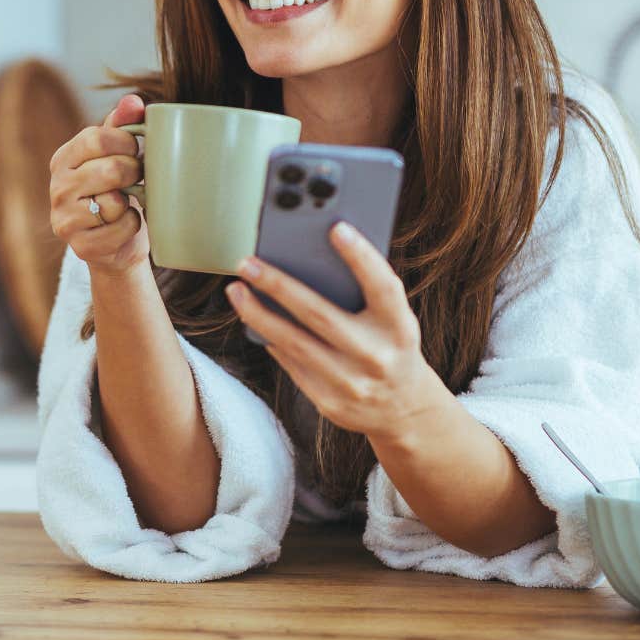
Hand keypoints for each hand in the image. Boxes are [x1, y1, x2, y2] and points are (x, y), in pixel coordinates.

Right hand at [48, 94, 148, 276]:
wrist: (116, 243)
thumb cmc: (119, 191)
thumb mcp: (118, 155)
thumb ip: (123, 124)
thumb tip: (133, 101)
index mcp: (64, 159)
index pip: (97, 137)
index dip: (126, 142)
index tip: (135, 150)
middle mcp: (58, 187)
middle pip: (110, 169)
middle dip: (134, 174)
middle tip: (136, 179)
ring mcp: (65, 219)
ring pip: (115, 202)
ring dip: (131, 203)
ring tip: (126, 204)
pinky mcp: (80, 246)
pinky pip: (121, 228)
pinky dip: (132, 227)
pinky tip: (123, 226)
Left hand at [226, 222, 451, 441]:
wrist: (404, 410)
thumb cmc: (390, 347)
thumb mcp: (393, 321)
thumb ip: (366, 294)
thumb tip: (312, 257)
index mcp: (400, 328)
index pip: (383, 287)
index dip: (362, 257)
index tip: (336, 228)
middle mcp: (377, 356)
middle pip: (320, 314)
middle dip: (278, 286)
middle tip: (247, 263)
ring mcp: (352, 383)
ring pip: (294, 343)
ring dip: (258, 314)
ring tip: (236, 290)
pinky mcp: (329, 402)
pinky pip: (292, 364)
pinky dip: (271, 339)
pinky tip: (255, 320)